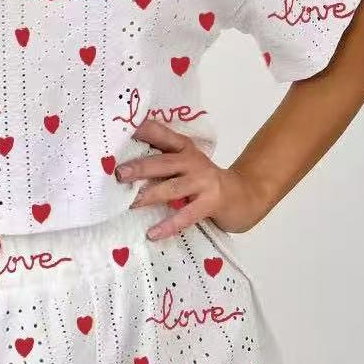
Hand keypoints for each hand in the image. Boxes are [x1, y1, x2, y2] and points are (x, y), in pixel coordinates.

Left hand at [114, 119, 271, 239]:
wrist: (244, 195)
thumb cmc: (203, 180)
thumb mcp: (185, 164)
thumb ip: (161, 162)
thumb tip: (120, 168)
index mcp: (183, 147)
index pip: (161, 134)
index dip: (143, 131)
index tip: (122, 130)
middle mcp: (193, 160)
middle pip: (163, 162)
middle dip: (140, 167)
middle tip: (119, 174)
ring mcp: (203, 181)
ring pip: (172, 188)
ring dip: (150, 195)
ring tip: (131, 204)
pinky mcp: (211, 203)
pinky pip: (186, 215)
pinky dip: (168, 225)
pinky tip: (153, 233)